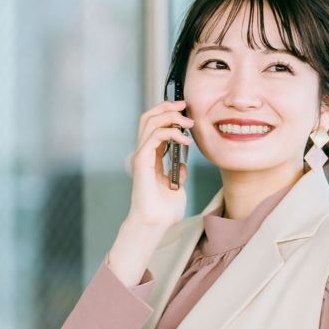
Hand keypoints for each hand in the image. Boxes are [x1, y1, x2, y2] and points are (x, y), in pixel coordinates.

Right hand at [128, 99, 193, 227]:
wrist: (156, 223)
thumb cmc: (164, 211)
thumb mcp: (177, 188)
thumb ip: (178, 174)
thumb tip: (183, 164)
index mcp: (151, 158)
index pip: (154, 125)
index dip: (168, 113)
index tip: (185, 110)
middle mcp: (144, 153)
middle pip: (149, 118)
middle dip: (167, 107)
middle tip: (184, 105)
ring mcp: (141, 156)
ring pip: (149, 122)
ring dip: (170, 116)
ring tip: (187, 122)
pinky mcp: (142, 161)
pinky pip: (154, 136)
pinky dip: (171, 132)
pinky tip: (184, 139)